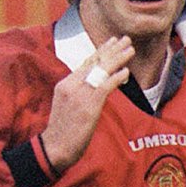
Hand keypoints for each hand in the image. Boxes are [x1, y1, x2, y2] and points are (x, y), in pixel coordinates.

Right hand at [40, 36, 133, 173]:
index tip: (112, 42)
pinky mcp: (88, 106)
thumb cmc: (63, 132)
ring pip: (101, 71)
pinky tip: (126, 72)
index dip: (100, 51)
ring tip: (131, 49)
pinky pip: (105, 87)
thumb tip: (96, 87)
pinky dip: (116, 78)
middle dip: (112, 49)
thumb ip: (79, 94)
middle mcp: (71, 85)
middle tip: (125, 38)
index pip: (86, 63)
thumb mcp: (67, 106)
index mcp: (65, 84)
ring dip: (118, 58)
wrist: (54, 148)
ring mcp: (80, 94)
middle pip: (94, 62)